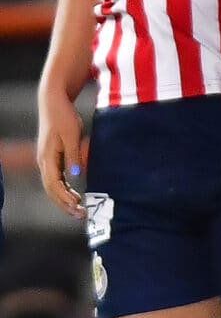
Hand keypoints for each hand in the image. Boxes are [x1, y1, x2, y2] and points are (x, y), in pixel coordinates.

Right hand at [35, 94, 84, 218]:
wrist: (53, 102)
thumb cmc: (64, 116)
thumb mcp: (71, 134)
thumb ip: (73, 154)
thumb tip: (76, 174)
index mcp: (47, 157)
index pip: (54, 184)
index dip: (65, 197)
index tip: (77, 206)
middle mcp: (44, 161)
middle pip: (51, 189)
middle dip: (64, 204)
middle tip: (80, 215)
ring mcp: (46, 160)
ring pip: (52, 186)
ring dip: (64, 199)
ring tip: (78, 210)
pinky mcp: (52, 157)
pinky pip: (55, 179)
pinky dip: (64, 190)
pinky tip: (74, 196)